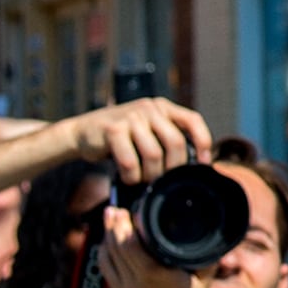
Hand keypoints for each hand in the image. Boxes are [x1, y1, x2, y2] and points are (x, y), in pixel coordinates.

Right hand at [71, 97, 210, 183]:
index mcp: (162, 108)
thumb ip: (165, 139)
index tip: (204, 163)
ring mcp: (130, 117)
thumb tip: (193, 166)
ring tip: (143, 180)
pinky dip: (132, 176)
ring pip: (153, 154)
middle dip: (173, 168)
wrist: (82, 131)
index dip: (203, 142)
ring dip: (150, 175)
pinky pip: (130, 161)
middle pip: (175, 142)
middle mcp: (149, 109)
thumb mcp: (146, 130)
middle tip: (164, 180)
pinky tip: (128, 177)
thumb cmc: (120, 138)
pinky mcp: (112, 130)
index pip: (192, 120)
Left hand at [104, 204, 202, 287]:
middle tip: (114, 209)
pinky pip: (105, 268)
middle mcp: (135, 280)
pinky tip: (106, 241)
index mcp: (154, 274)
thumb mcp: (202, 283)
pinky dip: (103, 252)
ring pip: (106, 256)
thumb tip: (219, 238)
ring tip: (109, 219)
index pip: (130, 244)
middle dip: (112, 225)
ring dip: (106, 236)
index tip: (126, 209)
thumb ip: (208, 260)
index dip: (124, 225)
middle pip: (115, 246)